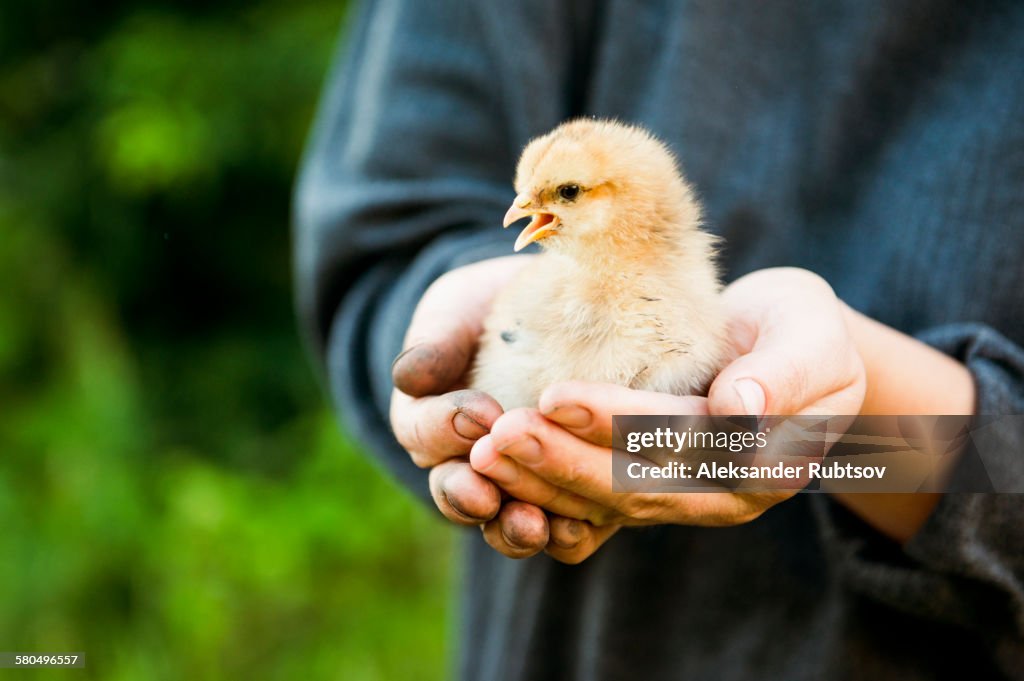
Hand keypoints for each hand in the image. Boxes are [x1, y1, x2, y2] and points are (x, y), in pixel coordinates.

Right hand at [390, 256, 588, 557]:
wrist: (557, 312)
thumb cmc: (492, 309)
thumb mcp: (456, 313)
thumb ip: (436, 343)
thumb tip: (408, 377)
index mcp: (430, 422)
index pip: (422, 433)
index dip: (444, 427)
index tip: (478, 413)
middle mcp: (467, 466)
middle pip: (457, 494)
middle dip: (468, 497)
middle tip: (484, 495)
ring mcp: (518, 487)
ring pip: (504, 523)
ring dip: (515, 528)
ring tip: (533, 524)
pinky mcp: (568, 496)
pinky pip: (561, 530)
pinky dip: (567, 534)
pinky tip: (583, 526)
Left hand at [470, 267, 866, 561]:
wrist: (784, 349)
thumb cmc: (799, 330)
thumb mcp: (812, 336)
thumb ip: (786, 373)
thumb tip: (738, 413)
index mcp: (768, 464)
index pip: (682, 445)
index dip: (618, 425)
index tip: (555, 395)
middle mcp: (721, 497)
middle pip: (634, 486)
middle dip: (561, 462)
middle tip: (494, 436)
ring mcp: (681, 501)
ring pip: (605, 504)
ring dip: (541, 481)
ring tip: (482, 452)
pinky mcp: (647, 493)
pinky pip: (591, 504)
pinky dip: (543, 488)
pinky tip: (493, 468)